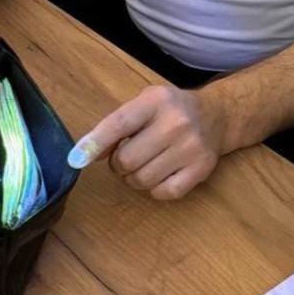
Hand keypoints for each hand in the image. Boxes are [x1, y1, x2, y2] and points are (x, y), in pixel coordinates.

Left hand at [67, 85, 229, 199]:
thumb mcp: (144, 104)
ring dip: (134, 178)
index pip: (119, 124)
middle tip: (126, 156)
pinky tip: (160, 174)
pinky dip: (154, 189)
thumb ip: (116, 125)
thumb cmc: (170, 110)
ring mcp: (191, 148)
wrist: (218, 116)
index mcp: (156, 101)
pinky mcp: (200, 170)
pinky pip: (162, 193)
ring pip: (141, 180)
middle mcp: (176, 123)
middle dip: (118, 164)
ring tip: (144, 164)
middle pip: (127, 160)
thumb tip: (86, 154)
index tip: (75, 159)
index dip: (94, 143)